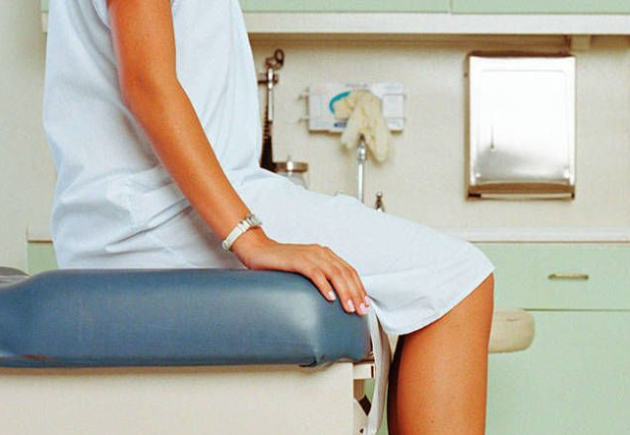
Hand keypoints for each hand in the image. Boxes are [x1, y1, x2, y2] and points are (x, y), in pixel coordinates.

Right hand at [231, 228, 369, 315]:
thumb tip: (335, 296)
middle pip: (345, 273)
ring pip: (334, 274)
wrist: (258, 249)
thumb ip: (321, 276)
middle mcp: (321, 252)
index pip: (349, 271)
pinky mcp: (297, 260)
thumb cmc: (281, 262)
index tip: (365, 304)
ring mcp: (310, 255)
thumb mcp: (306, 268)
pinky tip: (329, 297)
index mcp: (326, 254)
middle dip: (355, 293)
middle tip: (360, 310)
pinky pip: (315, 273)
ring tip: (349, 307)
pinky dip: (324, 285)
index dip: (359, 288)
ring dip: (344, 292)